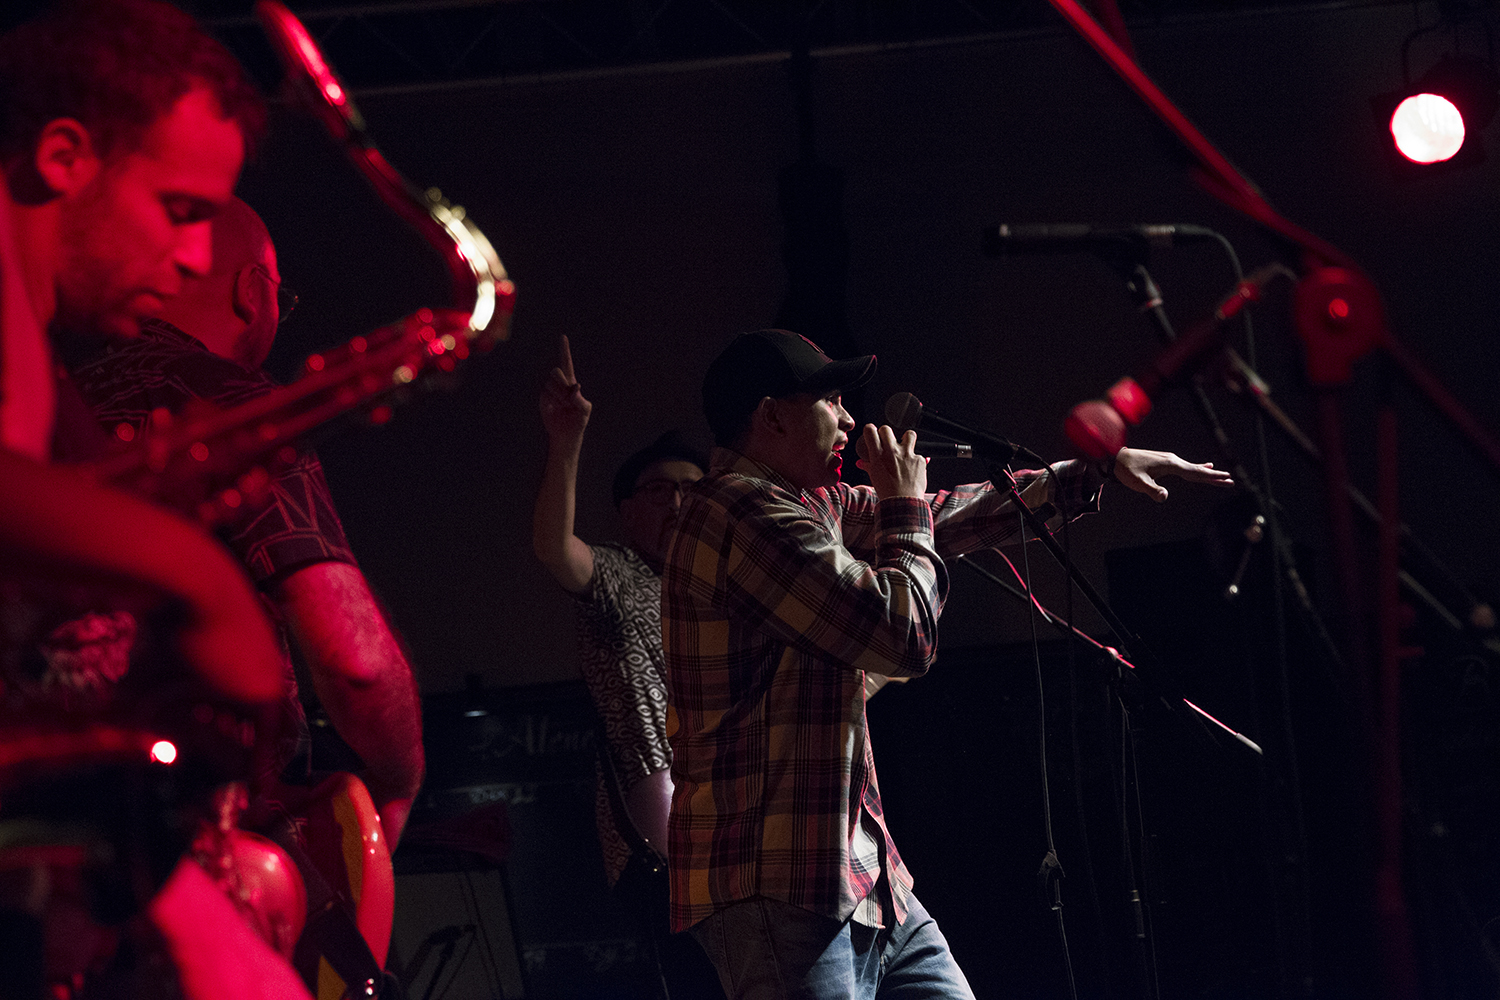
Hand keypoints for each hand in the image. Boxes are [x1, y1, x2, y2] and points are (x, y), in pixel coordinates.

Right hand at [539, 335, 590, 441]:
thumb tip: (575, 387)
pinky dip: (551, 401)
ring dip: (559, 396)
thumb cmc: (579, 421)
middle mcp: (560, 383)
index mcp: (572, 382)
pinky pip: (545, 393)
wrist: (566, 434)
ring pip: (550, 384)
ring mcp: (550, 390)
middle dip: (562, 384)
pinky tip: (555, 408)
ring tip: (563, 406)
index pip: (567, 363)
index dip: (564, 350)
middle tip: (568, 399)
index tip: (563, 337)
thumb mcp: (585, 410)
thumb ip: (580, 398)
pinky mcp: (542, 398)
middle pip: (556, 372)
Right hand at [856, 424, 926, 499]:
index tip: (872, 433)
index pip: (870, 430)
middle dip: (885, 433)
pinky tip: (913, 468)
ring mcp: (907, 454)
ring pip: (909, 434)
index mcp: (878, 455)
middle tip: (887, 441)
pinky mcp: (919, 460)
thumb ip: (868, 466)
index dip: (870, 430)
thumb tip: (861, 463)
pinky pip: (918, 454)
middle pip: (887, 429)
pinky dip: (916, 460)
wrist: (903, 503)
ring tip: (905, 446)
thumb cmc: (887, 491)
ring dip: (906, 439)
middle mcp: (892, 451)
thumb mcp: (874, 477)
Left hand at [1113, 448, 1234, 501]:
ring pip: (1194, 468)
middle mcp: (1173, 460)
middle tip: (1231, 481)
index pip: (1195, 472)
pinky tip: (1205, 466)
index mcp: (1170, 464)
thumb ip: (1151, 490)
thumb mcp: (1137, 483)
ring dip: (1208, 473)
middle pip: (1198, 470)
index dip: (1210, 476)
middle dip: (1214, 476)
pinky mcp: (1166, 462)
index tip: (1226, 478)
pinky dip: (1197, 468)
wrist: (1116, 459)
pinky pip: (1186, 467)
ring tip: (1223, 476)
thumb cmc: (1126, 470)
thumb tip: (1164, 497)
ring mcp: (1170, 460)